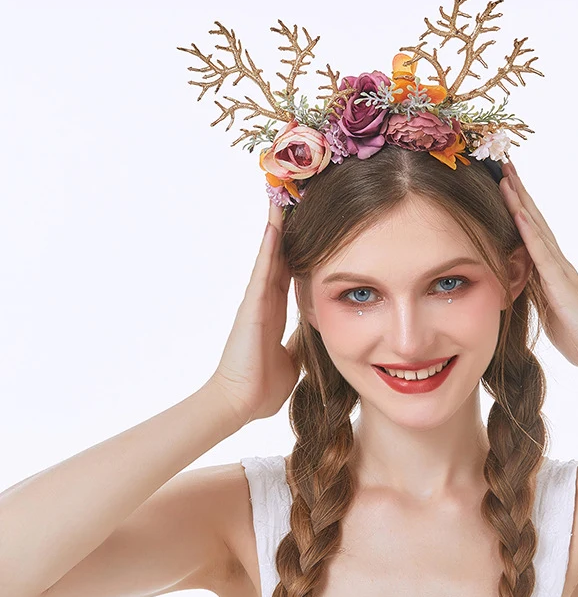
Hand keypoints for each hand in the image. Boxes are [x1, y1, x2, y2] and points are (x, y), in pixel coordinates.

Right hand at [204, 201, 300, 424]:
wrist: (240, 403)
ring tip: (282, 193)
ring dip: (277, 225)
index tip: (309, 223)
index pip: (292, 270)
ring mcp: (257, 300)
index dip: (300, 247)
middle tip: (295, 193)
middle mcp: (266, 299)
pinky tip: (275, 223)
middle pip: (280, 253)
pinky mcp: (251, 306)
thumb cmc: (263, 386)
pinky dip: (270, 246)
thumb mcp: (294, 359)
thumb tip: (318, 338)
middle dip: (288, 225)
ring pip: (270, 254)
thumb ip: (302, 344)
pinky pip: (263, 270)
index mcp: (277, 311)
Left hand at [498, 159, 577, 373]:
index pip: (531, 231)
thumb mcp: (549, 311)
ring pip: (536, 229)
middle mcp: (556, 263)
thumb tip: (522, 286)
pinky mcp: (561, 284)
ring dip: (520, 202)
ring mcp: (560, 270)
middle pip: (534, 220)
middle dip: (518, 192)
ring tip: (507, 177)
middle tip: (503, 163)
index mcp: (551, 270)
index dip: (517, 206)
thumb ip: (537, 295)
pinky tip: (518, 213)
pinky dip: (529, 232)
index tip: (504, 182)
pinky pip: (542, 254)